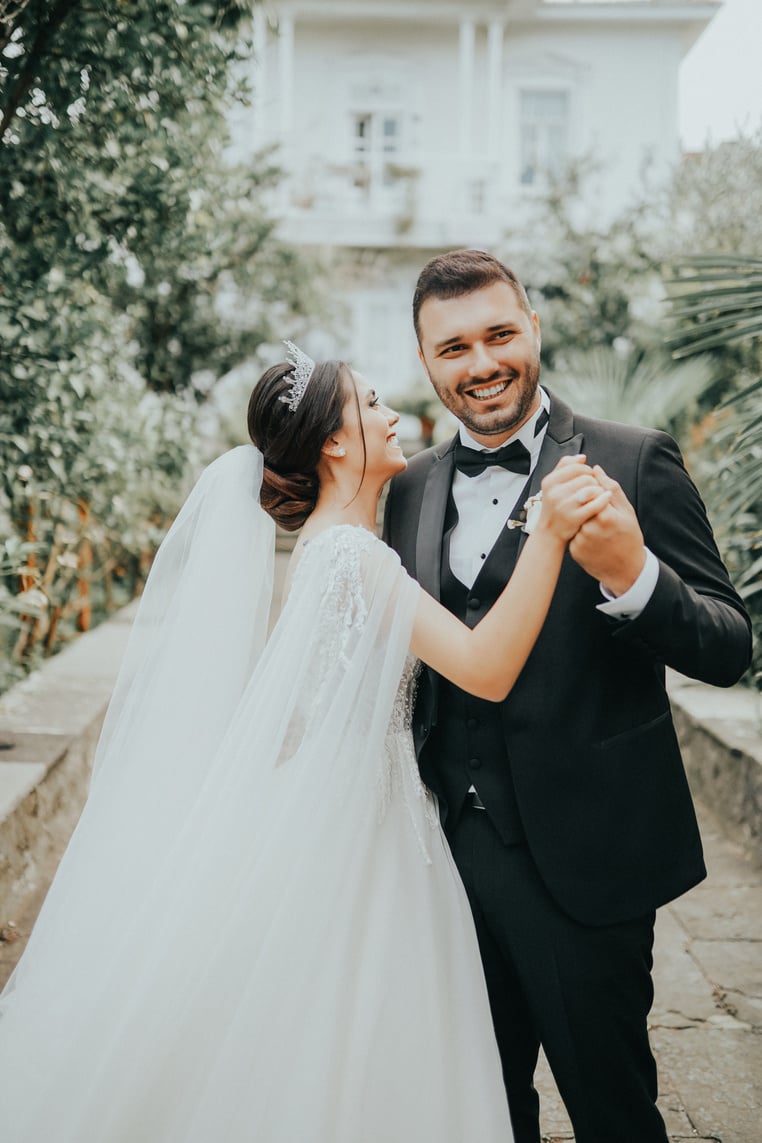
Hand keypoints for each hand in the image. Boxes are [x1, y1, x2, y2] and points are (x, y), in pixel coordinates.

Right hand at [536, 455, 611, 543]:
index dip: (586, 469)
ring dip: (598, 490)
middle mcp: (555, 493)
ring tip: (597, 494)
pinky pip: (596, 503)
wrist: (549, 532)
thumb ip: (564, 467)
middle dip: (593, 480)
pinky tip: (606, 499)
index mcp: (550, 482)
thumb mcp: (552, 485)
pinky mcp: (575, 517)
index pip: (575, 466)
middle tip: (593, 487)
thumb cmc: (554, 507)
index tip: (588, 476)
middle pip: (585, 477)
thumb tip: (582, 457)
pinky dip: (604, 499)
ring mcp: (565, 505)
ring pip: (591, 488)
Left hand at [568, 465, 646, 594]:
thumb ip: (611, 488)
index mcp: (606, 516)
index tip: (598, 493)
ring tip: (596, 526)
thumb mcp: (627, 511)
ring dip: (581, 517)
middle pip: (580, 504)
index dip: (593, 489)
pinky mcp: (574, 550)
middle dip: (585, 502)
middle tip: (596, 511)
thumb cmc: (629, 538)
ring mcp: (581, 540)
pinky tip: (592, 537)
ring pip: (575, 518)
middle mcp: (591, 528)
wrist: (626, 570)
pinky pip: (572, 533)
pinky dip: (578, 531)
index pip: (590, 491)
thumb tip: (596, 469)